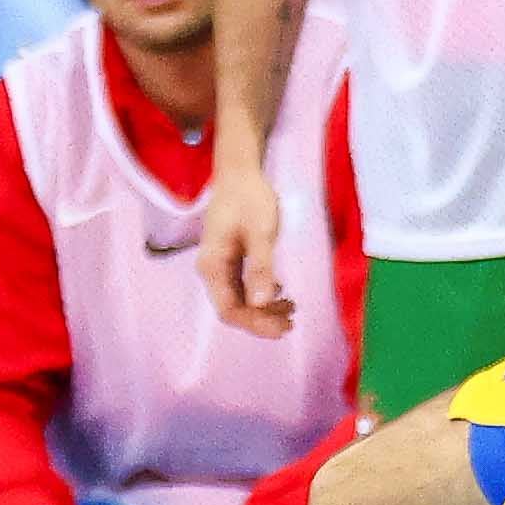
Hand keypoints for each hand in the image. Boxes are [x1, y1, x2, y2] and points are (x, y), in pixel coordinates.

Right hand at [193, 161, 293, 336]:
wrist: (239, 175)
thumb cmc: (249, 200)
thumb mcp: (260, 232)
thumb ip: (261, 267)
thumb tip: (262, 303)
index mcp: (212, 267)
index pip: (229, 309)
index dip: (255, 324)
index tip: (282, 329)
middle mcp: (212, 270)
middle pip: (233, 308)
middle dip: (261, 320)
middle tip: (291, 324)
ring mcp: (220, 266)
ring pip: (239, 299)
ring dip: (263, 310)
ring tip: (292, 311)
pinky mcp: (231, 260)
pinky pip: (243, 286)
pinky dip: (262, 295)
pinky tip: (282, 295)